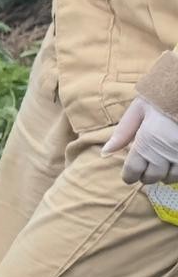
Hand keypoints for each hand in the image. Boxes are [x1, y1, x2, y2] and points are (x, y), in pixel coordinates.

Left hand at [109, 55, 177, 183]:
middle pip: (151, 177)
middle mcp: (163, 154)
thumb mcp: (138, 110)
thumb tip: (105, 152)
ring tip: (162, 164)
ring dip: (164, 174)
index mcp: (145, 143)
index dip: (129, 176)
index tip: (129, 175)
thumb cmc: (161, 98)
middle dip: (146, 175)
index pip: (132, 172)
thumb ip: (123, 133)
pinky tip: (175, 161)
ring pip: (171, 178)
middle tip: (145, 168)